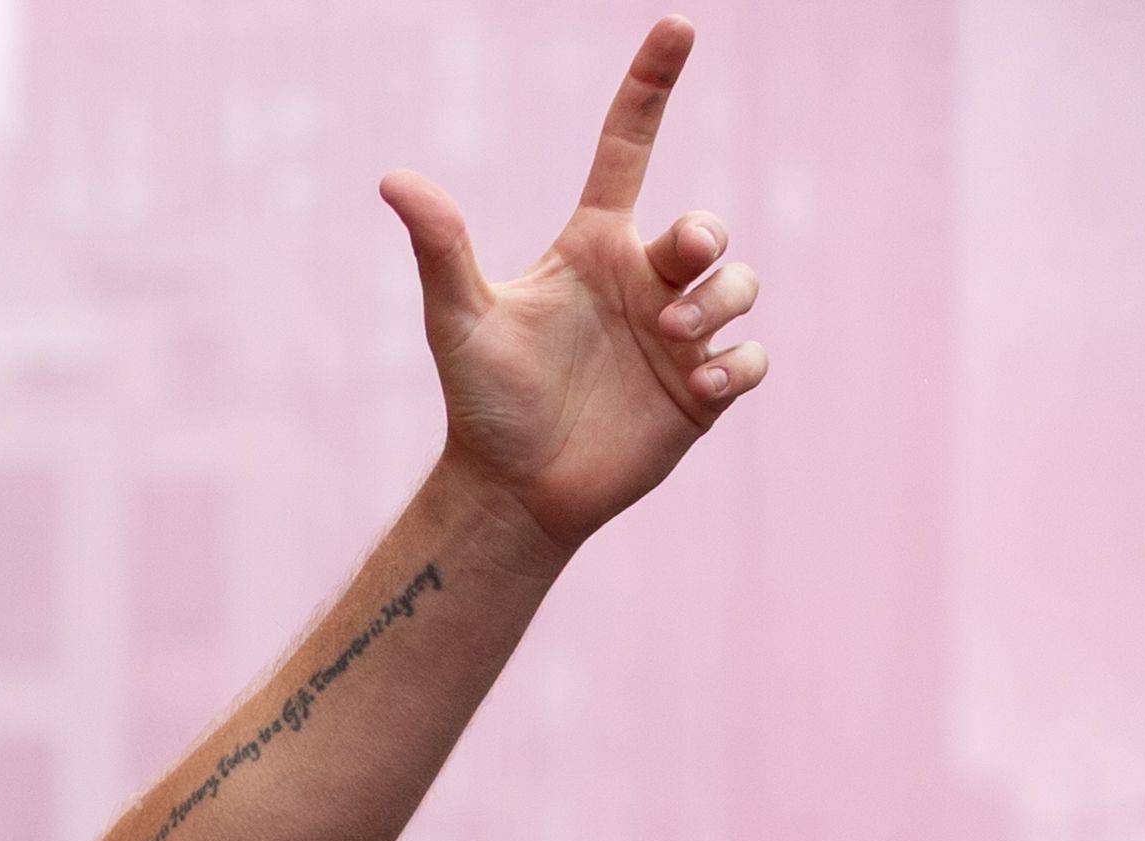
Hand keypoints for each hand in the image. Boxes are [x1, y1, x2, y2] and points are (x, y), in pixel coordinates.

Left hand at [392, 19, 766, 556]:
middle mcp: (643, 279)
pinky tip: (696, 387)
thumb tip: (393, 180)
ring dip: (718, 303)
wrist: (512, 489)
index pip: (628, 146)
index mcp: (593, 246)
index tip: (675, 23)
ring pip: (741, 284)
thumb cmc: (485, 400)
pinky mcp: (702, 387)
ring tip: (671, 338)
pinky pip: (751, 357)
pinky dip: (736, 364)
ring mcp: (678, 332)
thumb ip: (441, 248)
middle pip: (706, 226)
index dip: (651, 84)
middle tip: (672, 275)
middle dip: (704, 236)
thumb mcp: (459, 319)